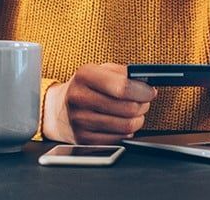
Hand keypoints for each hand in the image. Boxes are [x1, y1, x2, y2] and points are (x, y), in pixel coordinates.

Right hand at [42, 63, 157, 143]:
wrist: (59, 109)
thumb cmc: (85, 87)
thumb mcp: (100, 70)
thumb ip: (123, 72)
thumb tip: (146, 82)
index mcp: (85, 75)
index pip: (121, 87)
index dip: (142, 91)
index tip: (150, 92)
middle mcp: (80, 98)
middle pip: (127, 108)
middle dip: (143, 105)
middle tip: (144, 102)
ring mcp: (80, 121)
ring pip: (125, 126)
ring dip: (137, 119)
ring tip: (134, 112)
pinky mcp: (83, 139)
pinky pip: (118, 139)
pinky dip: (126, 132)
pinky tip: (121, 123)